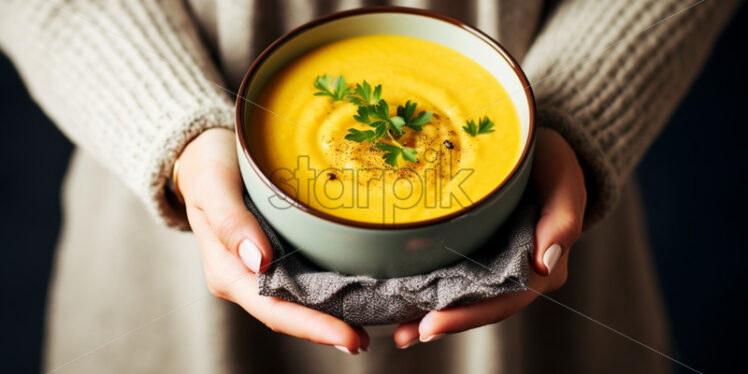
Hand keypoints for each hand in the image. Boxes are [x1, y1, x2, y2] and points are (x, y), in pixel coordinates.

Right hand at [177, 128, 368, 353]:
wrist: (205, 152)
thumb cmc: (208, 165)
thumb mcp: (213, 184)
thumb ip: (230, 221)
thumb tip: (258, 260)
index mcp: (228, 271)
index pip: (273, 308)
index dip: (311, 326)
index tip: (346, 335)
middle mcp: (246, 278)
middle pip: (289, 314)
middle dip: (327, 330)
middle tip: (364, 341)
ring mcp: (262, 269)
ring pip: (299, 302)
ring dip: (331, 315)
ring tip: (369, 324)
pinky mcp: (277, 255)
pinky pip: (305, 279)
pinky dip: (329, 290)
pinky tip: (356, 291)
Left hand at [393, 127, 586, 347]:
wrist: (537, 149)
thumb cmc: (554, 167)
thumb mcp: (564, 185)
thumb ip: (562, 221)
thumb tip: (545, 263)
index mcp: (539, 269)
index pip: (502, 301)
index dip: (466, 317)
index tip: (431, 325)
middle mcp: (513, 274)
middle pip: (476, 307)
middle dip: (440, 322)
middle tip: (403, 335)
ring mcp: (490, 263)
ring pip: (459, 296)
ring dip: (427, 313)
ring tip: (394, 329)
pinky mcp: (471, 248)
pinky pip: (448, 271)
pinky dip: (425, 285)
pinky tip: (397, 294)